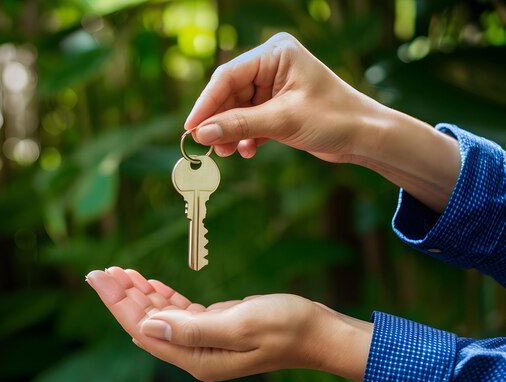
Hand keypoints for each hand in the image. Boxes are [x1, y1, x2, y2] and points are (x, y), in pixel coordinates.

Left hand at [86, 267, 371, 381]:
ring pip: (161, 316)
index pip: (144, 328)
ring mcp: (205, 342)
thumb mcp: (239, 324)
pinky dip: (163, 296)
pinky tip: (150, 283)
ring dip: (140, 294)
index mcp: (197, 357)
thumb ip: (191, 329)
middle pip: (147, 322)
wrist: (317, 331)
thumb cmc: (285, 326)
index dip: (118, 303)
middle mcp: (196, 353)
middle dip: (122, 296)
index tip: (99, 278)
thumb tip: (144, 326)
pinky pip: (180, 312)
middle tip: (100, 271)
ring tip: (118, 272)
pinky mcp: (215, 327)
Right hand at [187, 31, 459, 212]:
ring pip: (238, 109)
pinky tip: (248, 151)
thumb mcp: (282, 121)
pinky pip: (251, 119)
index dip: (207, 103)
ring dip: (231, 132)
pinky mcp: (278, 106)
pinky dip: (246, 136)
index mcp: (275, 54)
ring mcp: (275, 86)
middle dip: (219, 122)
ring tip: (226, 153)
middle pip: (230, 93)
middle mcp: (272, 65)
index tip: (191, 127)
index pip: (228, 76)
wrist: (365, 137)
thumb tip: (201, 133)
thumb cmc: (334, 118)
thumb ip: (239, 125)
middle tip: (207, 146)